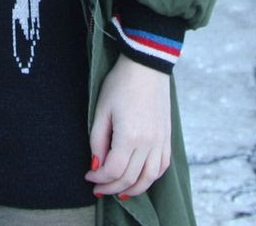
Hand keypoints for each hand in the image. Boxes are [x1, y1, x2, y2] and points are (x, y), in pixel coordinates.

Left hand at [86, 55, 171, 199]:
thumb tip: (96, 165)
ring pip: (149, 178)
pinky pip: (162, 166)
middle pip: (130, 178)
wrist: (147, 65)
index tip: (88, 176)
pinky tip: (139, 178)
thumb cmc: (120, 84)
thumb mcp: (101, 110)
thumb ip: (97, 140)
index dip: (99, 178)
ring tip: (118, 191)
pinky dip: (151, 177)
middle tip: (98, 189)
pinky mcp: (167, 136)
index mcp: (130, 136)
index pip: (114, 171)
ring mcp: (161, 140)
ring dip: (133, 189)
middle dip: (111, 187)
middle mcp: (149, 142)